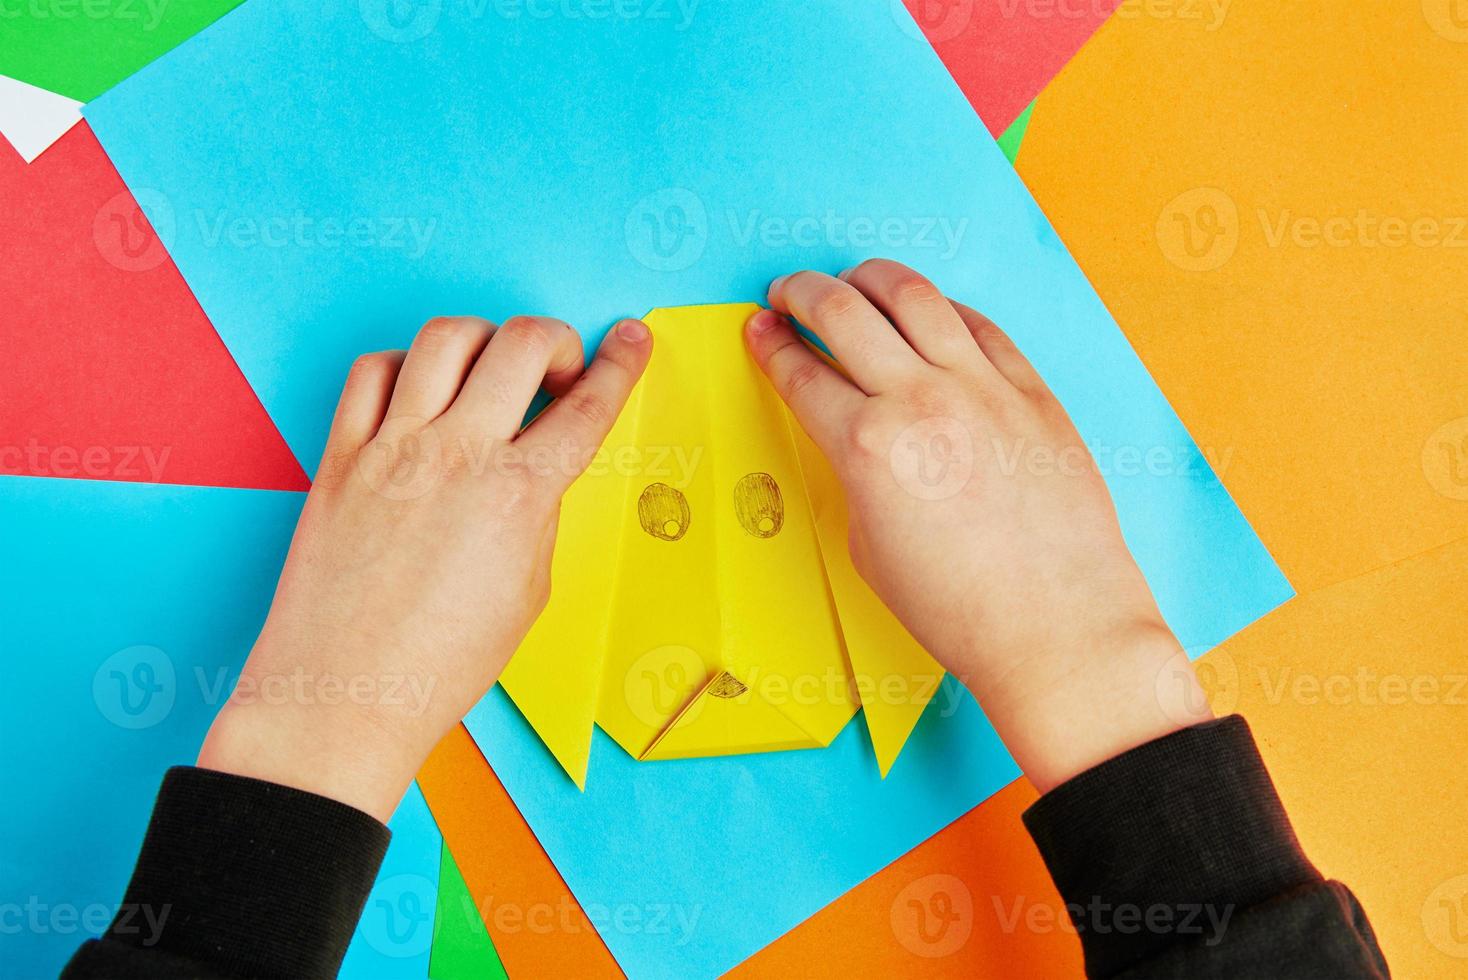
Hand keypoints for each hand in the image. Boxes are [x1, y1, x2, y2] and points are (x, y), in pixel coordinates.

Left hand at [199, 315, 652, 819]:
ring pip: (447, 337)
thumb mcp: (527, 593)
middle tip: (557, 371)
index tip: (631, 338)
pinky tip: (420, 393)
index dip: (621, 363)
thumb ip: (538, 515)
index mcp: (516, 497)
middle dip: (557, 340)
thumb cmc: (440, 664)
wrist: (344, 696)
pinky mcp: (340, 457)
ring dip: (485, 340)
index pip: (587, 406)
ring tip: (489, 374)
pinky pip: (372, 370)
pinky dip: (406, 365)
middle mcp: (456, 456)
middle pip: (523, 343)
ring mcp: (392, 449)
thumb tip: (536, 469)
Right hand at [745, 260, 1209, 790]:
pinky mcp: (1033, 393)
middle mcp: (922, 402)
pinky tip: (929, 312)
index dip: (770, 345)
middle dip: (802, 291)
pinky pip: (981, 326)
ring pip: (914, 295)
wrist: (1056, 627)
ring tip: (853, 280)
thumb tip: (854, 431)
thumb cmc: (959, 607)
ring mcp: (984, 389)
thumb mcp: (869, 545)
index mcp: (867, 447)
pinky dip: (943, 309)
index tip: (759, 329)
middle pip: (843, 311)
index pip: (801, 371)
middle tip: (788, 290)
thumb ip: (854, 472)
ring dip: (869, 277)